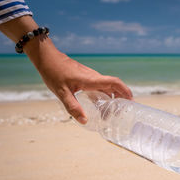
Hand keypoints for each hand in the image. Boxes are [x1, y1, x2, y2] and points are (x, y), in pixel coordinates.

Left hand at [0, 16, 132, 123]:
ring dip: (113, 97)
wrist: (47, 58)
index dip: (125, 91)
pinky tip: (100, 105)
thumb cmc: (54, 73)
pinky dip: (105, 95)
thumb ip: (73, 107)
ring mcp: (91, 77)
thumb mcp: (61, 93)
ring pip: (108, 86)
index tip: (132, 101)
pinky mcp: (87, 78)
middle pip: (114, 86)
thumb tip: (84, 121)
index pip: (114, 83)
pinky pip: (101, 86)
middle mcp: (94, 77)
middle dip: (121, 98)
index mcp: (91, 79)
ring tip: (112, 112)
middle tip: (122, 112)